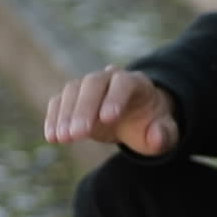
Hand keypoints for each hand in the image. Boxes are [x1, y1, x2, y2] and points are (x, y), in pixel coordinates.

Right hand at [44, 65, 178, 156]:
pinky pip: (59, 101)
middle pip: (93, 83)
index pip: (123, 83)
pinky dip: (54, 117)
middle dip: (84, 108)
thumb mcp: (164, 133)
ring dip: (65, 114)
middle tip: (78, 134)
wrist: (136, 118)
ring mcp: (89, 85)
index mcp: (135, 83)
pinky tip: (52, 137)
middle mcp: (109, 78)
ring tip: (62, 139)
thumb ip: (164, 135)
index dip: (115, 98)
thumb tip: (156, 136)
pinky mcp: (74, 97)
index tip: (108, 120)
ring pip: (73, 90)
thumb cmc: (151, 125)